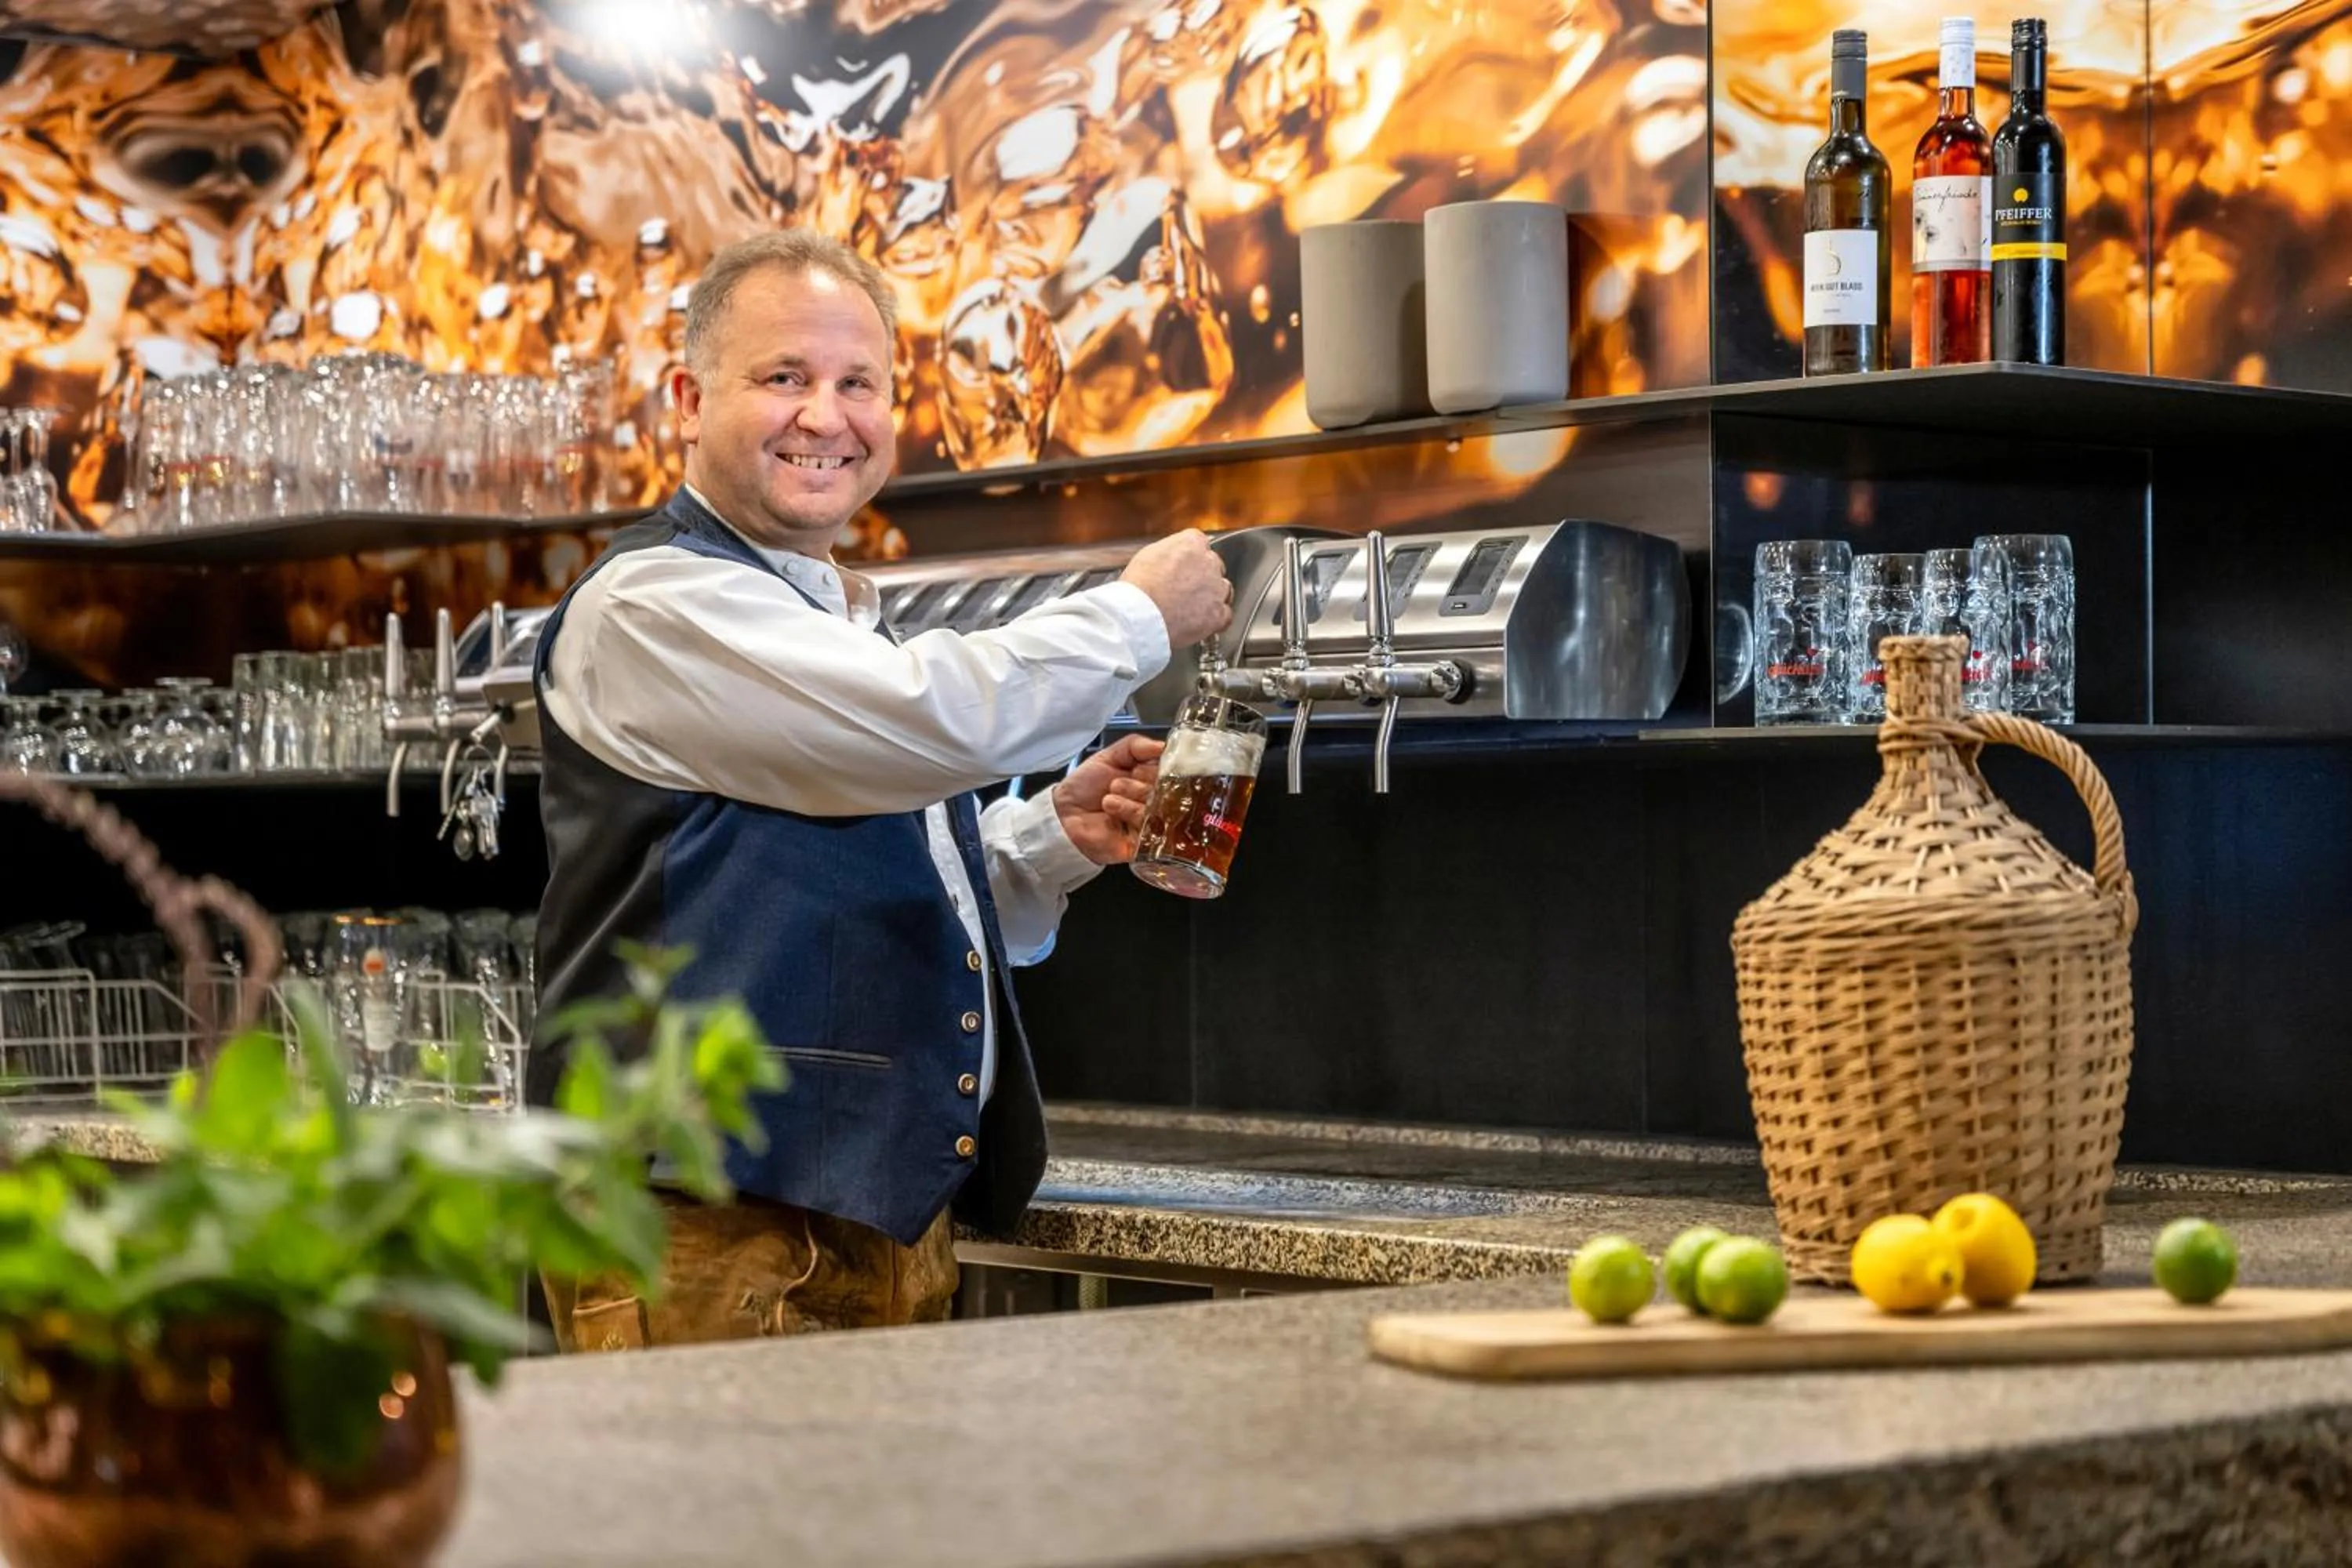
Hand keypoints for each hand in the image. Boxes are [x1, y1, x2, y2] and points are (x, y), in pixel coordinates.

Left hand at [1051, 734, 1164, 865]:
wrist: (1064, 813)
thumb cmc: (1085, 786)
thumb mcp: (1109, 756)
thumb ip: (1135, 746)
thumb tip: (1163, 746)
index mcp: (1150, 779)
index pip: (1169, 772)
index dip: (1154, 769)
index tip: (1136, 769)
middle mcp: (1153, 801)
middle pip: (1165, 790)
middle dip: (1139, 784)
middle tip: (1116, 784)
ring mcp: (1150, 823)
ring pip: (1156, 807)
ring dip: (1130, 799)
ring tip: (1108, 799)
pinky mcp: (1143, 843)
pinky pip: (1150, 828)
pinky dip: (1130, 814)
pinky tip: (1112, 811)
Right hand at [1120, 529, 1231, 647]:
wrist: (1140, 616)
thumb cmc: (1139, 587)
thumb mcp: (1148, 555)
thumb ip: (1169, 552)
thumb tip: (1172, 558)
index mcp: (1192, 543)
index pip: (1200, 543)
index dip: (1191, 558)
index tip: (1184, 566)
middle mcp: (1209, 562)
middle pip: (1214, 566)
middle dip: (1202, 576)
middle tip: (1185, 588)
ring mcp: (1217, 589)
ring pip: (1223, 589)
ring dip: (1211, 596)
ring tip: (1192, 607)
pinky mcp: (1218, 614)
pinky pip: (1225, 615)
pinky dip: (1215, 619)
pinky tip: (1201, 621)